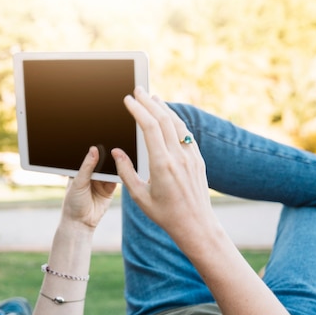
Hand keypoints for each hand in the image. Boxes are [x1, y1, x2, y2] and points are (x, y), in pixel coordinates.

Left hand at [61, 146, 116, 229]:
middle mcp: (92, 174)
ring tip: (120, 154)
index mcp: (81, 170)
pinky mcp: (110, 189)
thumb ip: (87, 166)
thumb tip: (94, 150)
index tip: (103, 137)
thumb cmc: (73, 203)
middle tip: (114, 144)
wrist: (81, 223)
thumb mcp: (78, 182)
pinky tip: (123, 167)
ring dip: (114, 164)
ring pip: (110, 169)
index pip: (90, 155)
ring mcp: (101, 181)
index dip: (96, 148)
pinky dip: (120, 174)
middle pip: (102, 161)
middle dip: (107, 155)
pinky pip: (117, 179)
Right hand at [113, 88, 216, 243]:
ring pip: (177, 123)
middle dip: (149, 102)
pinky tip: (168, 116)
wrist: (196, 225)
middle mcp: (179, 157)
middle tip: (138, 90)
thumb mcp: (139, 197)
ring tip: (152, 98)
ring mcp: (191, 157)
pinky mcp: (198, 159)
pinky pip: (186, 133)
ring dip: (164, 108)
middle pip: (163, 119)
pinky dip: (175, 120)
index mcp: (162, 165)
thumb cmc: (165, 215)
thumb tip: (117, 152)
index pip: (149, 127)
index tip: (128, 100)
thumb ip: (126, 172)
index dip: (138, 110)